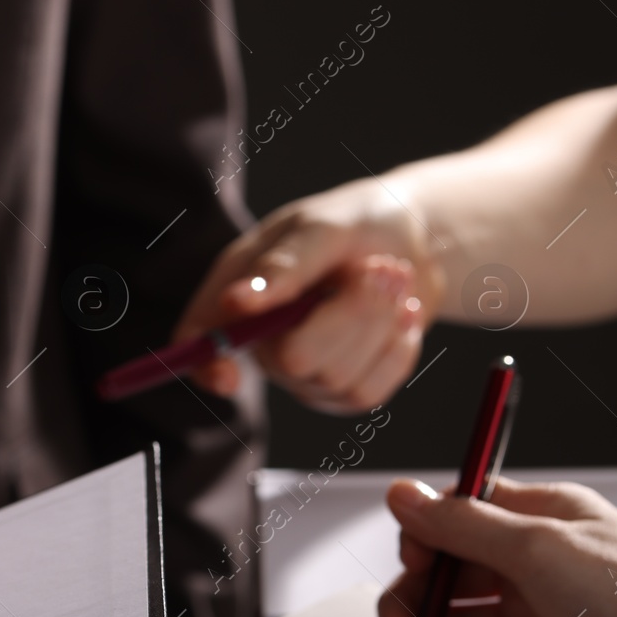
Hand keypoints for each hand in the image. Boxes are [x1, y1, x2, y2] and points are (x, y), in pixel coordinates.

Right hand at [172, 178, 443, 411]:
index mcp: (239, 294)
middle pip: (295, 360)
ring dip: (380, 321)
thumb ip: (281, 265)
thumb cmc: (354, 223)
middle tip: (376, 268)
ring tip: (392, 280)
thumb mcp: (319, 227)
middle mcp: (264, 342)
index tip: (230, 375)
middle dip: (349, 312)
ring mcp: (303, 375)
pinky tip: (401, 316)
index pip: (200, 342)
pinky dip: (397, 347)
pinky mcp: (345, 393)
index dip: (207, 366)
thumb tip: (236, 301)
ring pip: (339, 378)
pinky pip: (370, 393)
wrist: (416, 240)